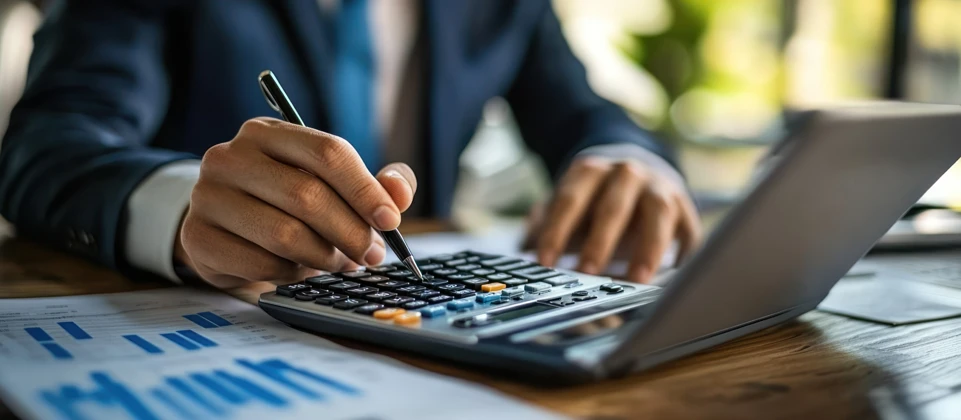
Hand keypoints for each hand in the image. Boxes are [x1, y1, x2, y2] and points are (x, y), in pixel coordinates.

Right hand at [175, 117, 416, 287]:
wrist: (225, 225)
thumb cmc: (287, 200)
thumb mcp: (330, 183)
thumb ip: (374, 184)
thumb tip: (399, 193)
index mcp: (268, 132)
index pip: (328, 152)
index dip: (366, 190)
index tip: (390, 221)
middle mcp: (230, 156)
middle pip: (308, 196)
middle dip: (351, 231)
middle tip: (372, 255)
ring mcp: (208, 196)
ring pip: (285, 235)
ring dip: (324, 257)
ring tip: (339, 262)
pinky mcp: (198, 238)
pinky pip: (261, 264)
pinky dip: (291, 274)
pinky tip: (299, 269)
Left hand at [529, 156, 700, 282]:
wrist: (638, 169)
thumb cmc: (594, 197)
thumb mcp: (567, 200)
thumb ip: (545, 222)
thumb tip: (525, 249)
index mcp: (592, 170)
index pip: (570, 199)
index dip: (556, 231)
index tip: (545, 262)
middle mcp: (628, 173)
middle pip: (613, 206)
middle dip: (600, 241)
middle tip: (586, 272)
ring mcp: (660, 188)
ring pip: (657, 213)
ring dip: (647, 248)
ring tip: (635, 280)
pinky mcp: (686, 209)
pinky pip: (688, 232)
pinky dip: (682, 256)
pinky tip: (670, 280)